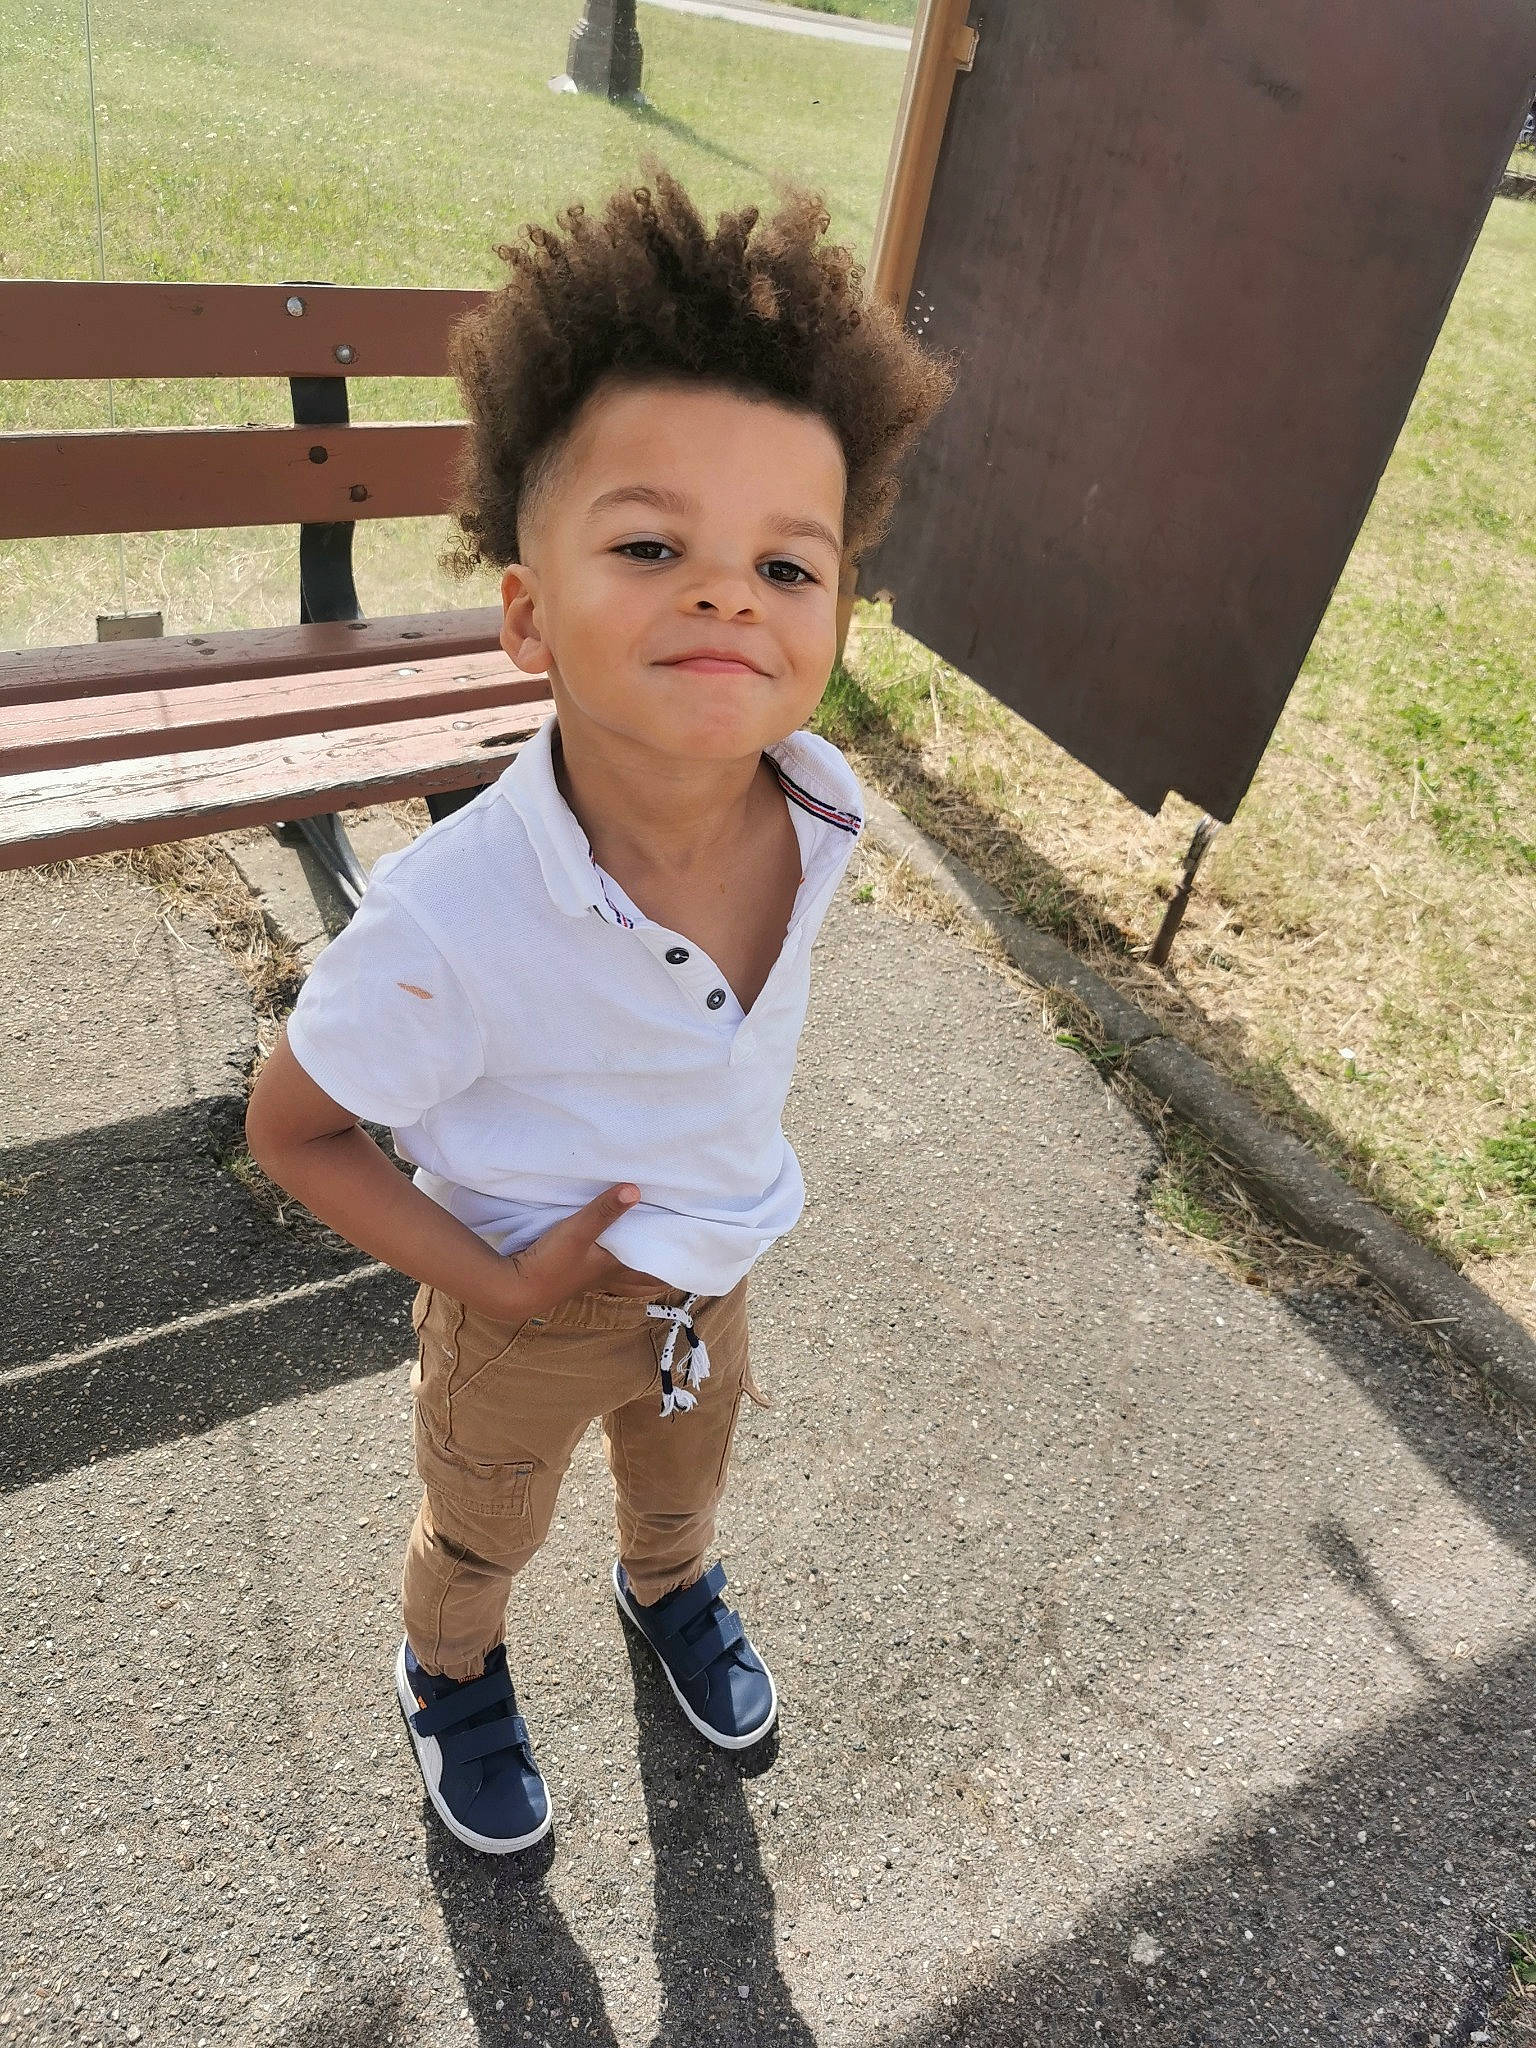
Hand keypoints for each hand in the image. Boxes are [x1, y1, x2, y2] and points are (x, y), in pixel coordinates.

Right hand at [494, 1183, 668, 1318]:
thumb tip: (634, 1189)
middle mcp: (606, 1278)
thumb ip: (603, 1210)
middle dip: (659, 1277)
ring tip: (648, 1267)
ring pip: (621, 1282)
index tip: (691, 1258)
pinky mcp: (569, 1278)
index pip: (652, 1271)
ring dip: (636, 1276)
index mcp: (614, 1268)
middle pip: (640, 1283)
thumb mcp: (577, 1231)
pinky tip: (605, 1261)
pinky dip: (610, 1271)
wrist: (514, 1288)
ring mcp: (587, 1281)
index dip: (672, 1268)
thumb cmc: (550, 1263)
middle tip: (675, 1266)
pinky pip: (600, 1277)